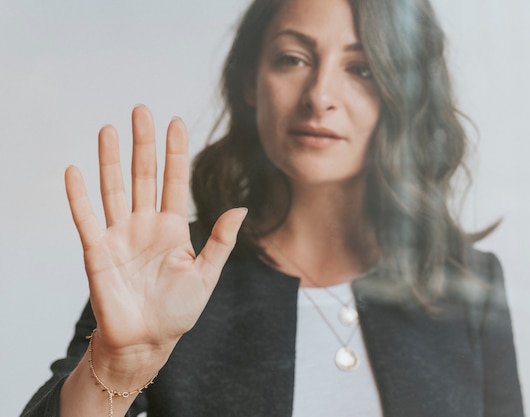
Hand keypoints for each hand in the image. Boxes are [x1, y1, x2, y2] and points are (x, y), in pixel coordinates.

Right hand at [65, 105, 245, 364]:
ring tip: (110, 129)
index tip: (176, 122)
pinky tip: (75, 171)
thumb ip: (221, 241)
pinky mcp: (97, 252)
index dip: (175, 153)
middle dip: (143, 144)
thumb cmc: (178, 311)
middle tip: (141, 110)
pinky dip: (78, 197)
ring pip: (114, 189)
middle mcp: (144, 225)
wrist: (147, 342)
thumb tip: (241, 208)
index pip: (174, 181)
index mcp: (172, 228)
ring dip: (110, 160)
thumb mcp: (206, 274)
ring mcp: (119, 236)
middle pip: (143, 176)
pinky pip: (86, 219)